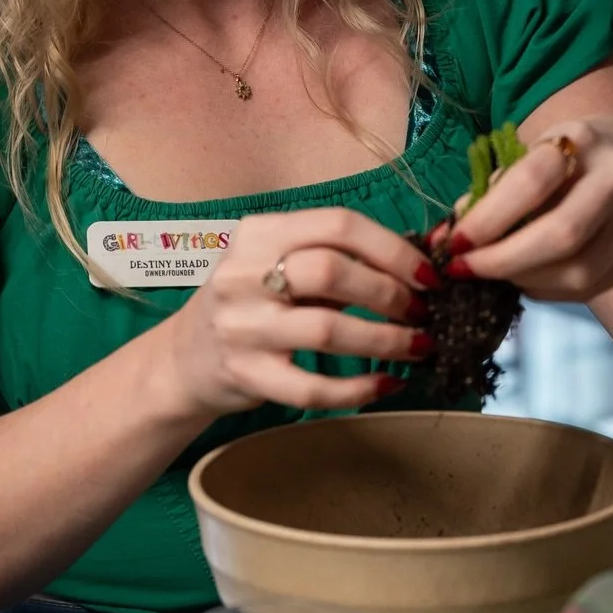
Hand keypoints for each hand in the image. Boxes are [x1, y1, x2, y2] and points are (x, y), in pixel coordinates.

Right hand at [167, 206, 434, 415]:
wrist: (185, 358)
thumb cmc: (252, 301)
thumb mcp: (281, 263)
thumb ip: (342, 256)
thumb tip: (427, 253)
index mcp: (258, 233)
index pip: (336, 225)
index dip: (392, 249)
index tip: (427, 274)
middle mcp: (243, 274)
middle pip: (331, 271)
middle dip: (390, 292)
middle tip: (423, 312)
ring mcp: (241, 327)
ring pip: (327, 330)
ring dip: (386, 340)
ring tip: (419, 346)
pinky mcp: (246, 375)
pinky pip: (313, 387)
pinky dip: (361, 388)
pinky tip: (388, 383)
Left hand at [439, 116, 612, 301]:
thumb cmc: (579, 155)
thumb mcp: (543, 149)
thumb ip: (500, 185)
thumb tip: (450, 231)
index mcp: (585, 140)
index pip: (532, 182)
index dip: (488, 218)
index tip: (453, 242)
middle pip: (560, 235)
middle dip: (502, 261)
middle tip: (463, 270)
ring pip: (577, 271)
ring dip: (522, 281)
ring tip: (492, 276)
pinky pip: (589, 287)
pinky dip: (547, 290)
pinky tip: (525, 281)